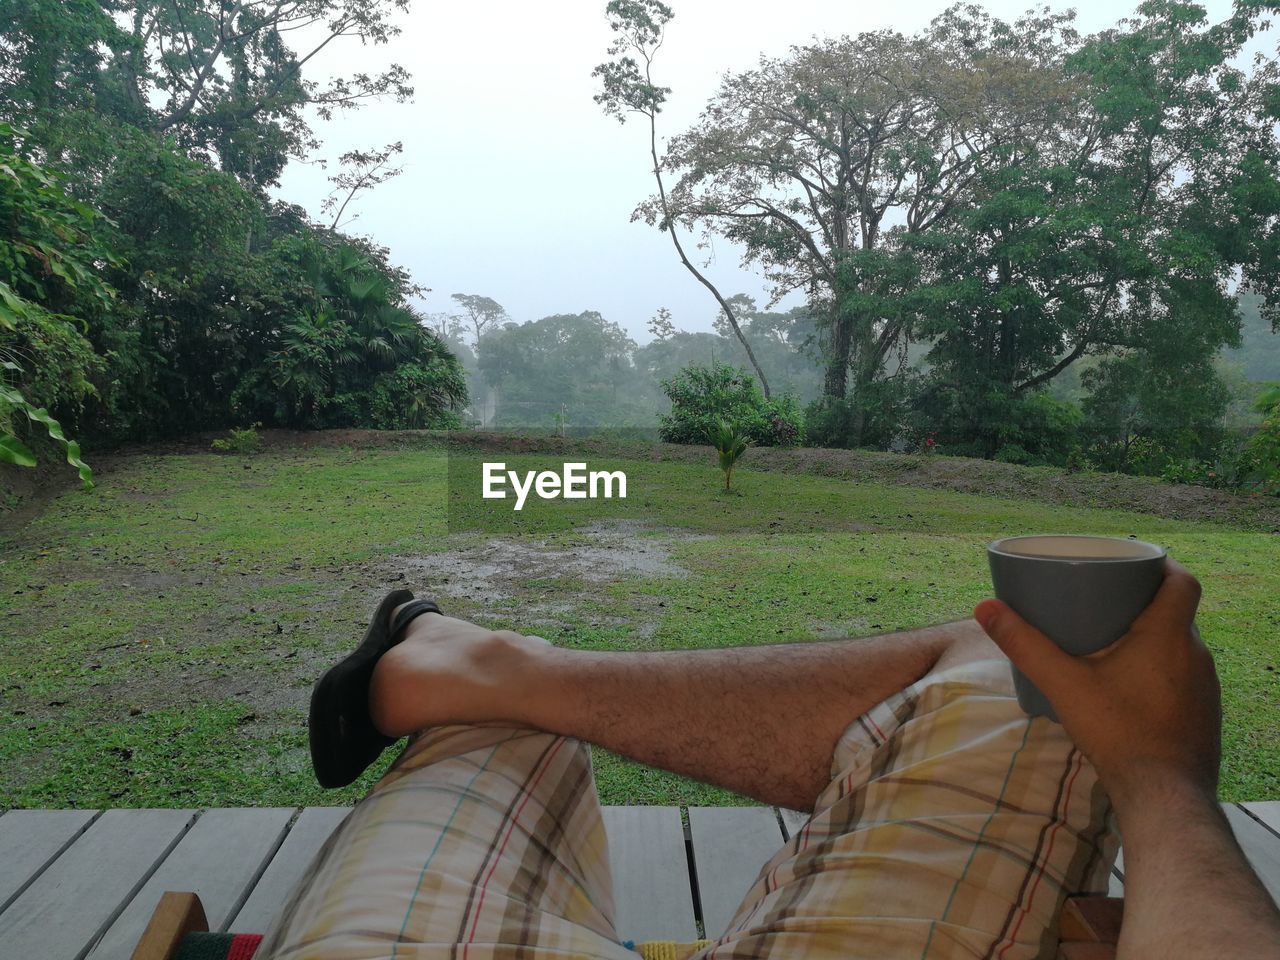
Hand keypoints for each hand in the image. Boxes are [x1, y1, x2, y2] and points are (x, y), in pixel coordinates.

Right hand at [973, 559, 1221, 810]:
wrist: (1164, 795)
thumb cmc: (1118, 732)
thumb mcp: (1063, 684)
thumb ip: (1024, 644)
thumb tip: (984, 607)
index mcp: (1168, 635)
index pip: (1181, 581)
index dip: (1161, 565)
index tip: (1135, 563)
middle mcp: (1196, 654)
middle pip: (1177, 611)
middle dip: (1145, 602)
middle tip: (1107, 601)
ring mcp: (1206, 686)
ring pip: (1181, 645)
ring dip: (1154, 637)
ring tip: (1114, 641)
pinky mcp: (1204, 713)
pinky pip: (1185, 675)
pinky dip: (1162, 668)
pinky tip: (1132, 686)